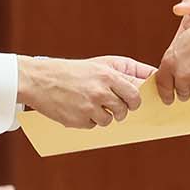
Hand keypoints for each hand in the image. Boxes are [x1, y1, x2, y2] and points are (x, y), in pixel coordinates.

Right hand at [16, 54, 149, 127]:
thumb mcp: (100, 64)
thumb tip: (150, 80)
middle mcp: (99, 92)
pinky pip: (93, 126)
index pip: (135, 95)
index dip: (135, 101)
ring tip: (90, 104)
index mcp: (107, 76)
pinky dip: (88, 120)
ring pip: (109, 121)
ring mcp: (88, 108)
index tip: (132, 102)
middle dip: (121, 110)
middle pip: (124, 110)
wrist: (39, 80)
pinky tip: (78, 108)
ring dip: (103, 116)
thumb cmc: (73, 71)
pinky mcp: (78, 120)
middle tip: (111, 105)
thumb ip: (125, 72)